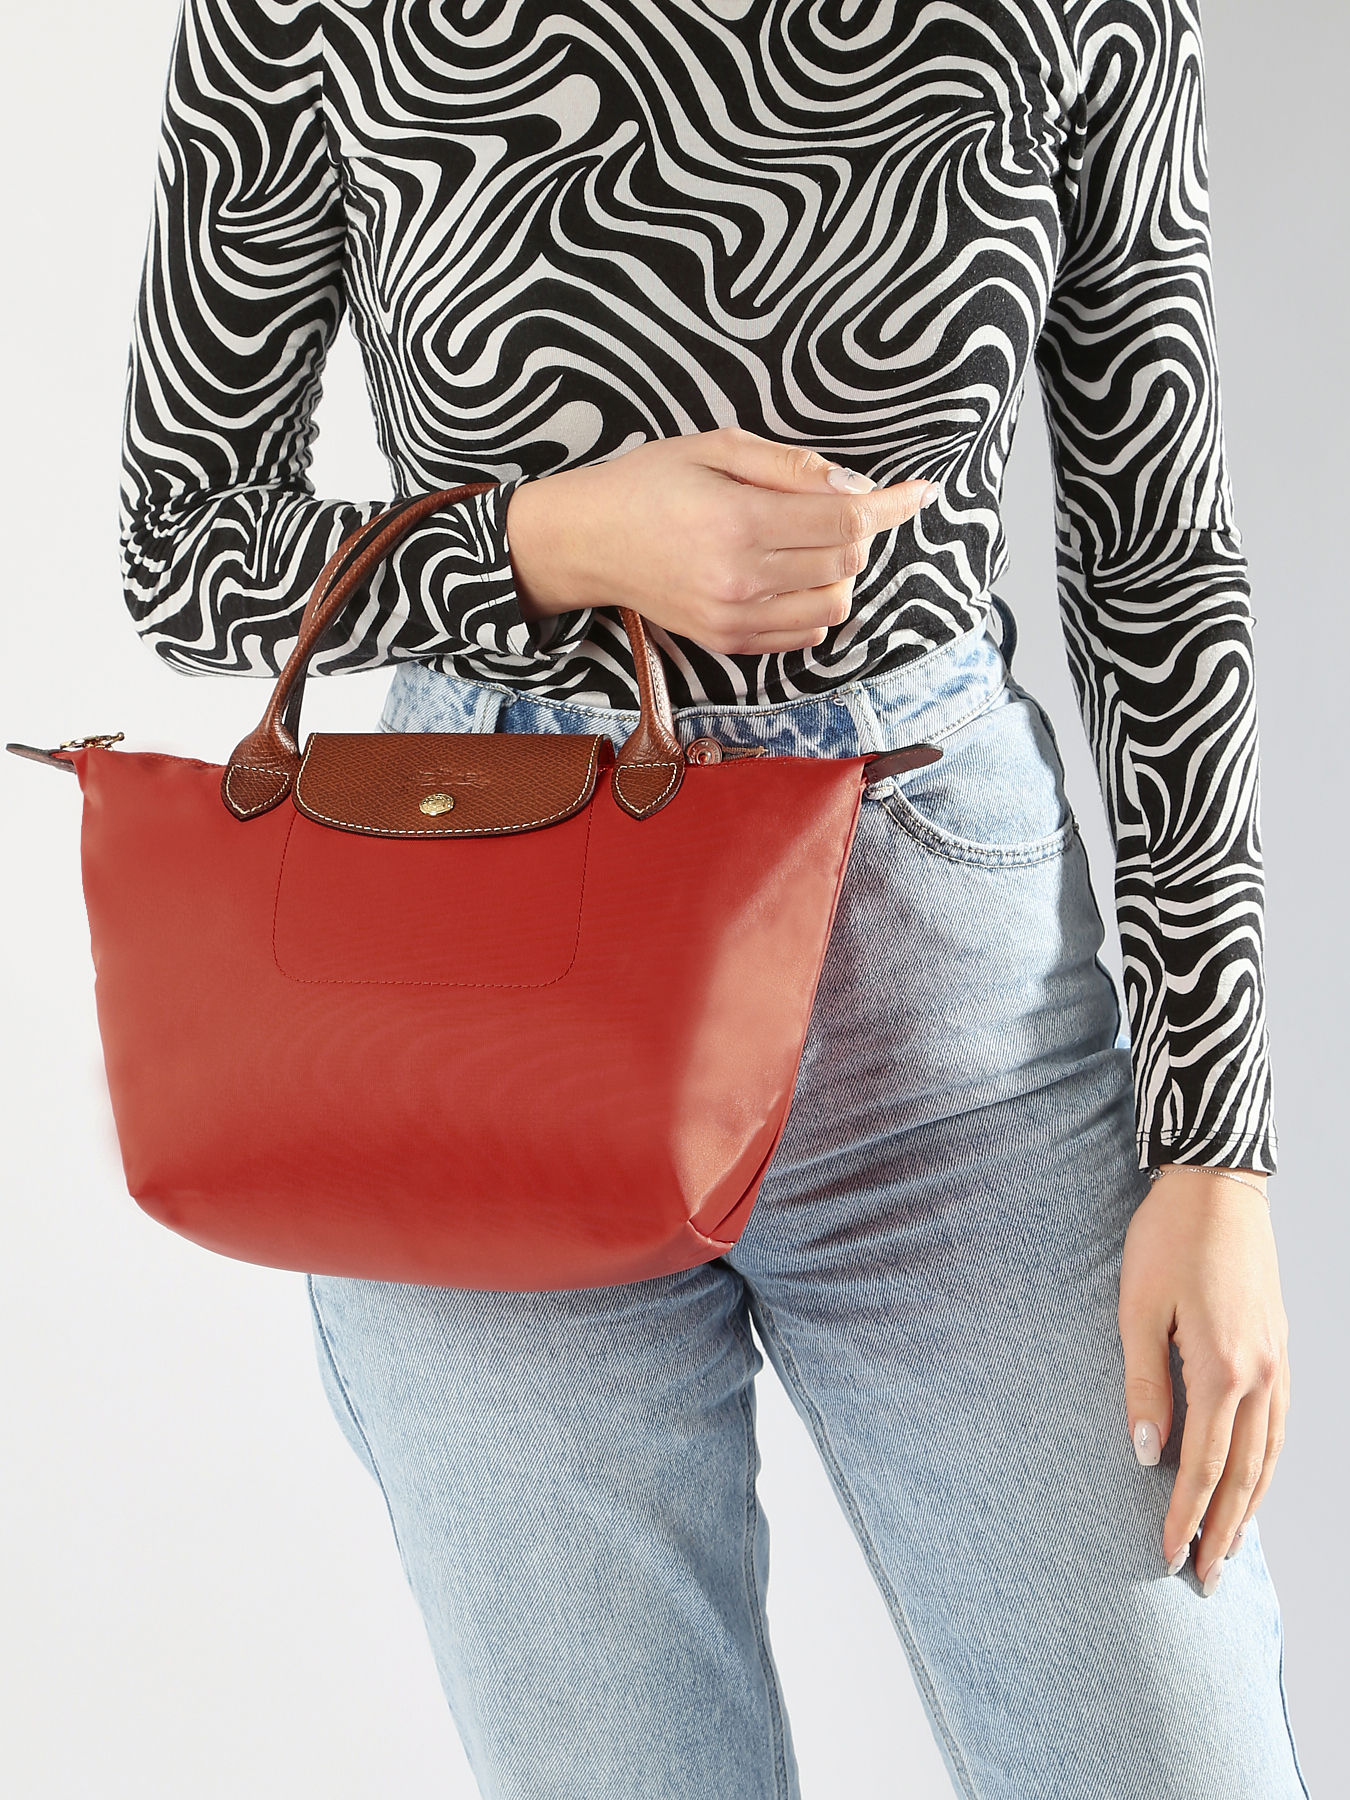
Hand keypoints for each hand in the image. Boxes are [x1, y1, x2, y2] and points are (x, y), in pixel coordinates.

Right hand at [503, 426, 938, 653]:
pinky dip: (816, 607)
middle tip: (835, 508)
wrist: (589, 542)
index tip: (917, 491)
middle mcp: (740, 577)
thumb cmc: (649, 483)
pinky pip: (804, 634)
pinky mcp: (727, 641)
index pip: (844, 522)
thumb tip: (855, 485)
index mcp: (738, 519)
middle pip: (846, 563)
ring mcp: (734, 617)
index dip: (888, 504)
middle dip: (857, 532)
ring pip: (834, 604)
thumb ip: (789, 466)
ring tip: (807, 545)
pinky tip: (792, 579)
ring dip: (839, 573)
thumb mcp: (715, 447)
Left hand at [1119, 1163, 1289, 1592]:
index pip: (1201, 1465)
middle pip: (1244, 1474)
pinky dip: (1266, 1466)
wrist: (1218, 1185)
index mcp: (1223, 1368)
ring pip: (1270, 1456)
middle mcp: (1262, 1374)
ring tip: (1229, 1548)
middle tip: (1204, 1580)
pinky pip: (1280, 1426)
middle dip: (1222, 1530)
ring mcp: (1279, 1362)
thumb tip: (1146, 1453)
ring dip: (1249, 1507)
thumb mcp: (1138, 1309)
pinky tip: (1252, 1483)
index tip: (1167, 1558)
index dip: (1184, 1516)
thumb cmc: (1167, 1239)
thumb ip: (1143, 1384)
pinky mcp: (1280, 1348)